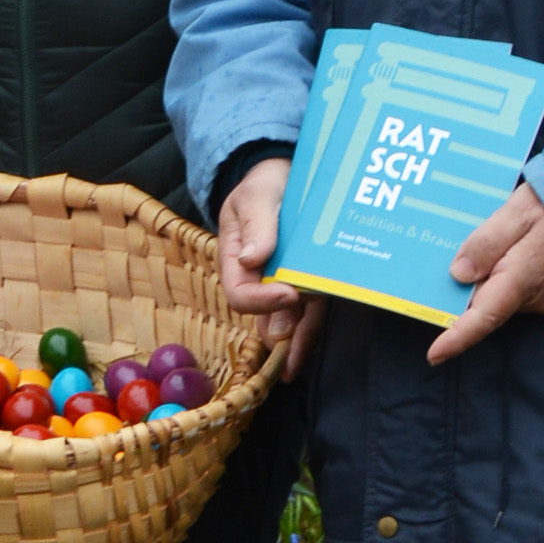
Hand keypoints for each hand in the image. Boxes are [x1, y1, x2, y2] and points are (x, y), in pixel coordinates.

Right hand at [214, 156, 323, 363]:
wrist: (283, 176)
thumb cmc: (263, 184)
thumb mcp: (255, 198)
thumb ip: (256, 227)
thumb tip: (252, 259)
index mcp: (236, 259)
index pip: (241, 291)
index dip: (262, 299)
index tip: (290, 292)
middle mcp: (257, 277)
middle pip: (263, 314)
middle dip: (278, 331)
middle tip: (292, 345)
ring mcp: (282, 281)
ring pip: (287, 318)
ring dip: (292, 341)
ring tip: (295, 366)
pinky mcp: (307, 281)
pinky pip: (307, 310)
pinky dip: (307, 330)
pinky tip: (305, 351)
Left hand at [428, 182, 543, 364]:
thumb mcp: (519, 212)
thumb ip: (487, 242)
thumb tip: (459, 274)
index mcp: (521, 280)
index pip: (484, 317)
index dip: (457, 338)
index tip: (434, 355)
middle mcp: (533, 297)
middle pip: (484, 303)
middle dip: (461, 289)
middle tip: (444, 258)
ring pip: (499, 292)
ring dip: (485, 274)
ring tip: (484, 240)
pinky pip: (515, 285)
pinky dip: (503, 270)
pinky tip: (504, 245)